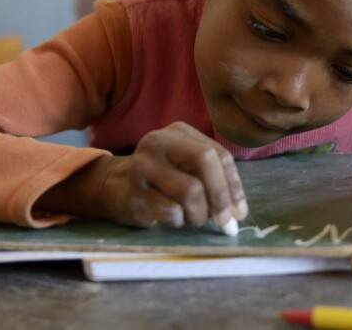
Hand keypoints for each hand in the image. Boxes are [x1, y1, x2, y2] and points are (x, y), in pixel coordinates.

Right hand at [37, 122, 247, 227]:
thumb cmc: (161, 178)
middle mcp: (159, 142)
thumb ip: (213, 179)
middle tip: (224, 220)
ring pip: (190, 191)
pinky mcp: (132, 193)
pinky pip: (171, 211)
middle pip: (205, 162)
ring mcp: (142, 166)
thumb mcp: (185, 166)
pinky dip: (179, 220)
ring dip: (199, 214)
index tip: (239, 211)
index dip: (233, 185)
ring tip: (194, 218)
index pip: (218, 154)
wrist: (112, 186)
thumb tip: (237, 212)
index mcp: (178, 132)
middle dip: (220, 195)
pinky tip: (173, 218)